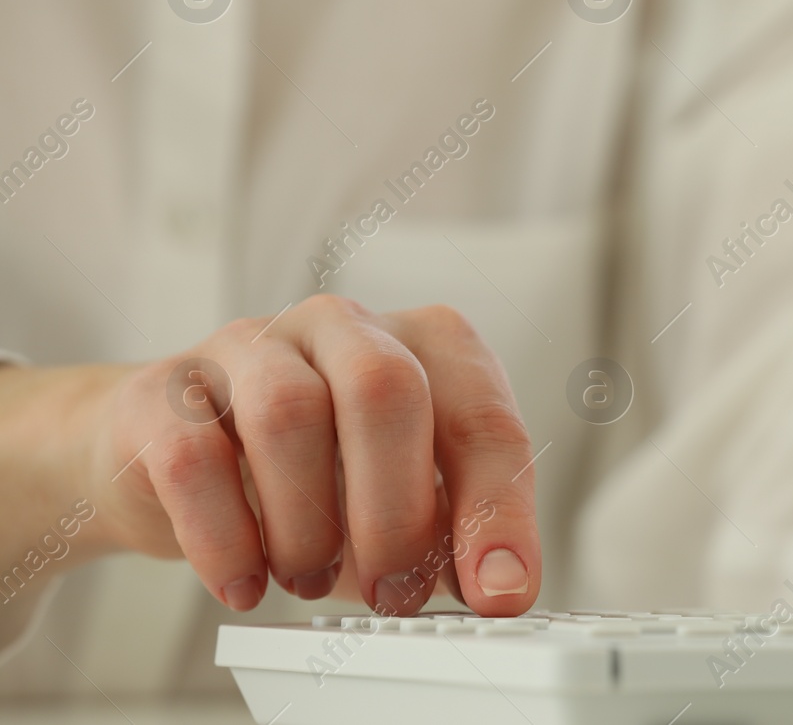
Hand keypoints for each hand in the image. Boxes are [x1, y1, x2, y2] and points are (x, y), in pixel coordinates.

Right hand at [84, 296, 539, 615]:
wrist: (170, 449)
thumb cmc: (313, 471)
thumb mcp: (399, 499)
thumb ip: (451, 531)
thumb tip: (497, 585)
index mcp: (422, 343)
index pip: (482, 416)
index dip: (496, 510)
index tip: (500, 590)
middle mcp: (342, 325)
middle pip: (386, 388)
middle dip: (397, 511)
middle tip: (394, 592)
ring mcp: (250, 345)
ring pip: (289, 413)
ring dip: (309, 524)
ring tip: (312, 577)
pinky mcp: (166, 392)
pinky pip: (194, 456)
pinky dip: (226, 539)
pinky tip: (245, 581)